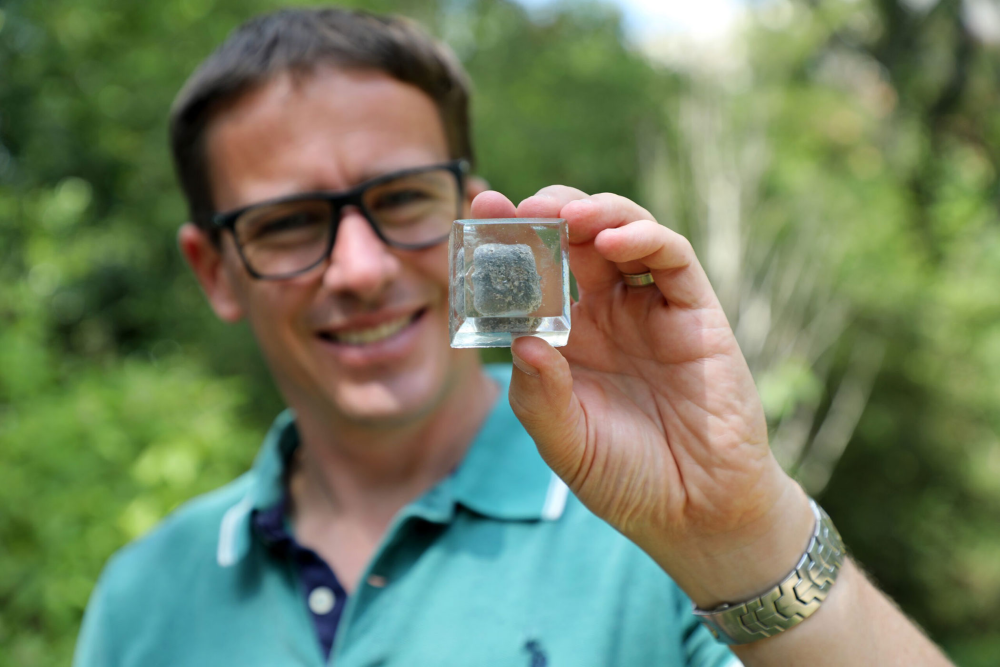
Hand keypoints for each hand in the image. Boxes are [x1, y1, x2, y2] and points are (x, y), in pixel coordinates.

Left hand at [470, 187, 814, 607]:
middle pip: (575, 238)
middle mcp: (607, 313)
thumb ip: (540, 395)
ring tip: (563, 215)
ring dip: (594, 212)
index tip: (480, 208)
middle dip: (547, 212)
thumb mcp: (565, 443)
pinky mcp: (696, 311)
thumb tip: (519, 339)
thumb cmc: (625, 478)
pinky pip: (672, 257)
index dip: (508, 239)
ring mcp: (650, 308)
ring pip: (624, 231)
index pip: (533, 273)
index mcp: (568, 337)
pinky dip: (644, 237)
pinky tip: (612, 241)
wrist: (697, 513)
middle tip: (520, 208)